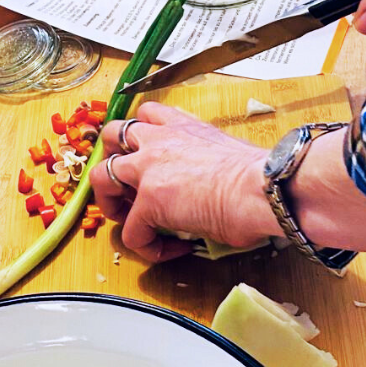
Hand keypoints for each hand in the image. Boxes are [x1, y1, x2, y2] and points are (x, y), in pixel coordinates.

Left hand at [90, 103, 275, 261]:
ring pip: (101, 176)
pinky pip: (130, 231)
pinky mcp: (149, 201)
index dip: (136, 136)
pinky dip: (145, 246)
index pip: (146, 115)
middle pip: (112, 136)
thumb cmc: (260, 176)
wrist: (263, 189)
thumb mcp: (227, 152)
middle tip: (125, 183)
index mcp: (182, 127)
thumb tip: (213, 184)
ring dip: (110, 201)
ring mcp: (148, 169)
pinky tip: (168, 251)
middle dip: (111, 158)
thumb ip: (206, 159)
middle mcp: (158, 141)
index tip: (142, 155)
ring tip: (131, 219)